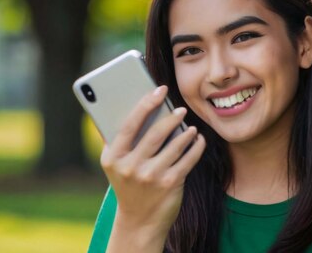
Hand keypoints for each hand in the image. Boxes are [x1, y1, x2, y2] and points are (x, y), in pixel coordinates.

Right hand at [100, 85, 205, 251]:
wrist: (139, 221)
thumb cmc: (128, 184)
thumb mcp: (114, 164)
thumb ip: (115, 139)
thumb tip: (124, 104)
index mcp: (113, 157)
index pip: (130, 124)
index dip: (145, 104)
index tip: (159, 90)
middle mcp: (130, 167)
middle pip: (154, 133)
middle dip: (171, 117)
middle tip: (181, 109)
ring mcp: (150, 177)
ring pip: (174, 145)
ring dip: (186, 132)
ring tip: (191, 126)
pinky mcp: (169, 184)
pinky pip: (188, 159)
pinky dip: (196, 147)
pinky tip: (198, 140)